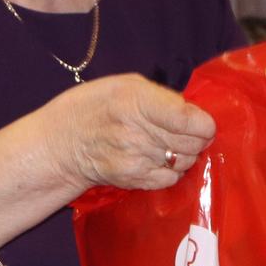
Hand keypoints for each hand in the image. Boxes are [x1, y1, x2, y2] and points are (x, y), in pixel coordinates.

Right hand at [49, 73, 215, 192]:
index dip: (204, 123)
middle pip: (192, 143)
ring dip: (185, 154)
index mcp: (136, 102)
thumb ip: (160, 96)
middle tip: (188, 132)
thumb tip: (191, 111)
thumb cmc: (92, 106)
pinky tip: (159, 160)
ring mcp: (136, 160)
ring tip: (170, 144)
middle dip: (198, 138)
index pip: (188, 120)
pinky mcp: (134, 180)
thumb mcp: (123, 84)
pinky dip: (172, 170)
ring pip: (185, 161)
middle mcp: (138, 133)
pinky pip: (171, 179)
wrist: (61, 144)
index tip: (204, 122)